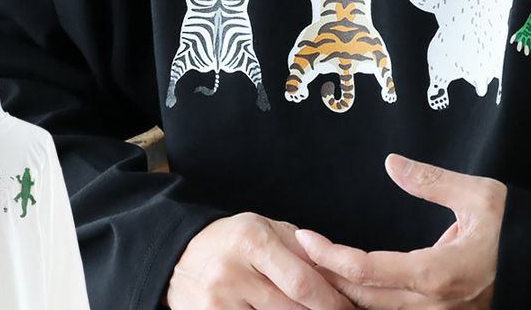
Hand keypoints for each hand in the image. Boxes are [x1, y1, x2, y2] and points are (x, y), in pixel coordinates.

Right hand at [162, 211, 355, 309]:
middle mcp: (233, 272)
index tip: (350, 309)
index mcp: (252, 240)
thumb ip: (301, 249)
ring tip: (304, 308)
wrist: (181, 253)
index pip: (303, 283)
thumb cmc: (233, 239)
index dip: (332, 302)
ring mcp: (219, 302)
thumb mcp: (265, 228)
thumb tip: (341, 275)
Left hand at [295, 154, 506, 308]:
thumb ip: (431, 181)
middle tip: (294, 254)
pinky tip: (345, 286)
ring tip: (311, 268)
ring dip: (340, 293)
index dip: (329, 256)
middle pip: (362, 300)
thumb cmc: (517, 231)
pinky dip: (364, 301)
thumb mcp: (479, 197)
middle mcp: (433, 304)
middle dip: (323, 278)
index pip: (366, 271)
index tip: (304, 238)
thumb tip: (391, 162)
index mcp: (437, 274)